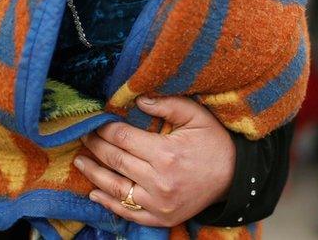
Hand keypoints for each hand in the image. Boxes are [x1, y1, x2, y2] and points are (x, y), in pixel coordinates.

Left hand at [75, 95, 235, 226]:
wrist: (236, 177)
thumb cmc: (214, 142)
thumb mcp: (196, 116)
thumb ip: (167, 105)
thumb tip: (137, 100)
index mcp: (166, 154)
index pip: (123, 139)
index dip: (105, 130)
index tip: (94, 123)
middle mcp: (160, 181)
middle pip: (116, 162)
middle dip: (96, 148)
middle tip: (83, 137)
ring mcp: (159, 203)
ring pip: (117, 189)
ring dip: (94, 175)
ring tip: (81, 161)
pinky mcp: (162, 218)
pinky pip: (129, 213)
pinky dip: (109, 204)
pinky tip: (95, 193)